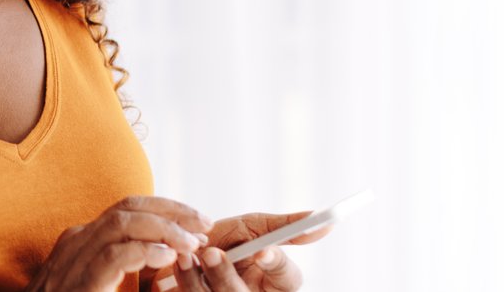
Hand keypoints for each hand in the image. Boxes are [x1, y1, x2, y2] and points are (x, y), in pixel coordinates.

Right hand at [25, 196, 213, 291]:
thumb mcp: (105, 285)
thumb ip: (130, 267)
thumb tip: (172, 258)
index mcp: (85, 241)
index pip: (130, 208)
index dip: (168, 210)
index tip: (198, 224)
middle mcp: (77, 242)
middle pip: (129, 207)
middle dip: (172, 211)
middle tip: (205, 225)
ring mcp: (72, 260)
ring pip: (120, 223)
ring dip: (163, 229)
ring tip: (190, 243)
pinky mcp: (78, 284)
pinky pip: (112, 256)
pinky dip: (144, 252)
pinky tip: (166, 258)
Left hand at [158, 211, 331, 291]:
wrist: (180, 249)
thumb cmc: (224, 239)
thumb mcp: (254, 229)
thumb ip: (285, 228)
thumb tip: (325, 220)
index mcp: (275, 281)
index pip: (288, 278)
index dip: (275, 264)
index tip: (262, 250)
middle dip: (227, 277)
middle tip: (211, 253)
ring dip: (200, 279)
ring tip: (187, 256)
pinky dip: (185, 283)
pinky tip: (178, 264)